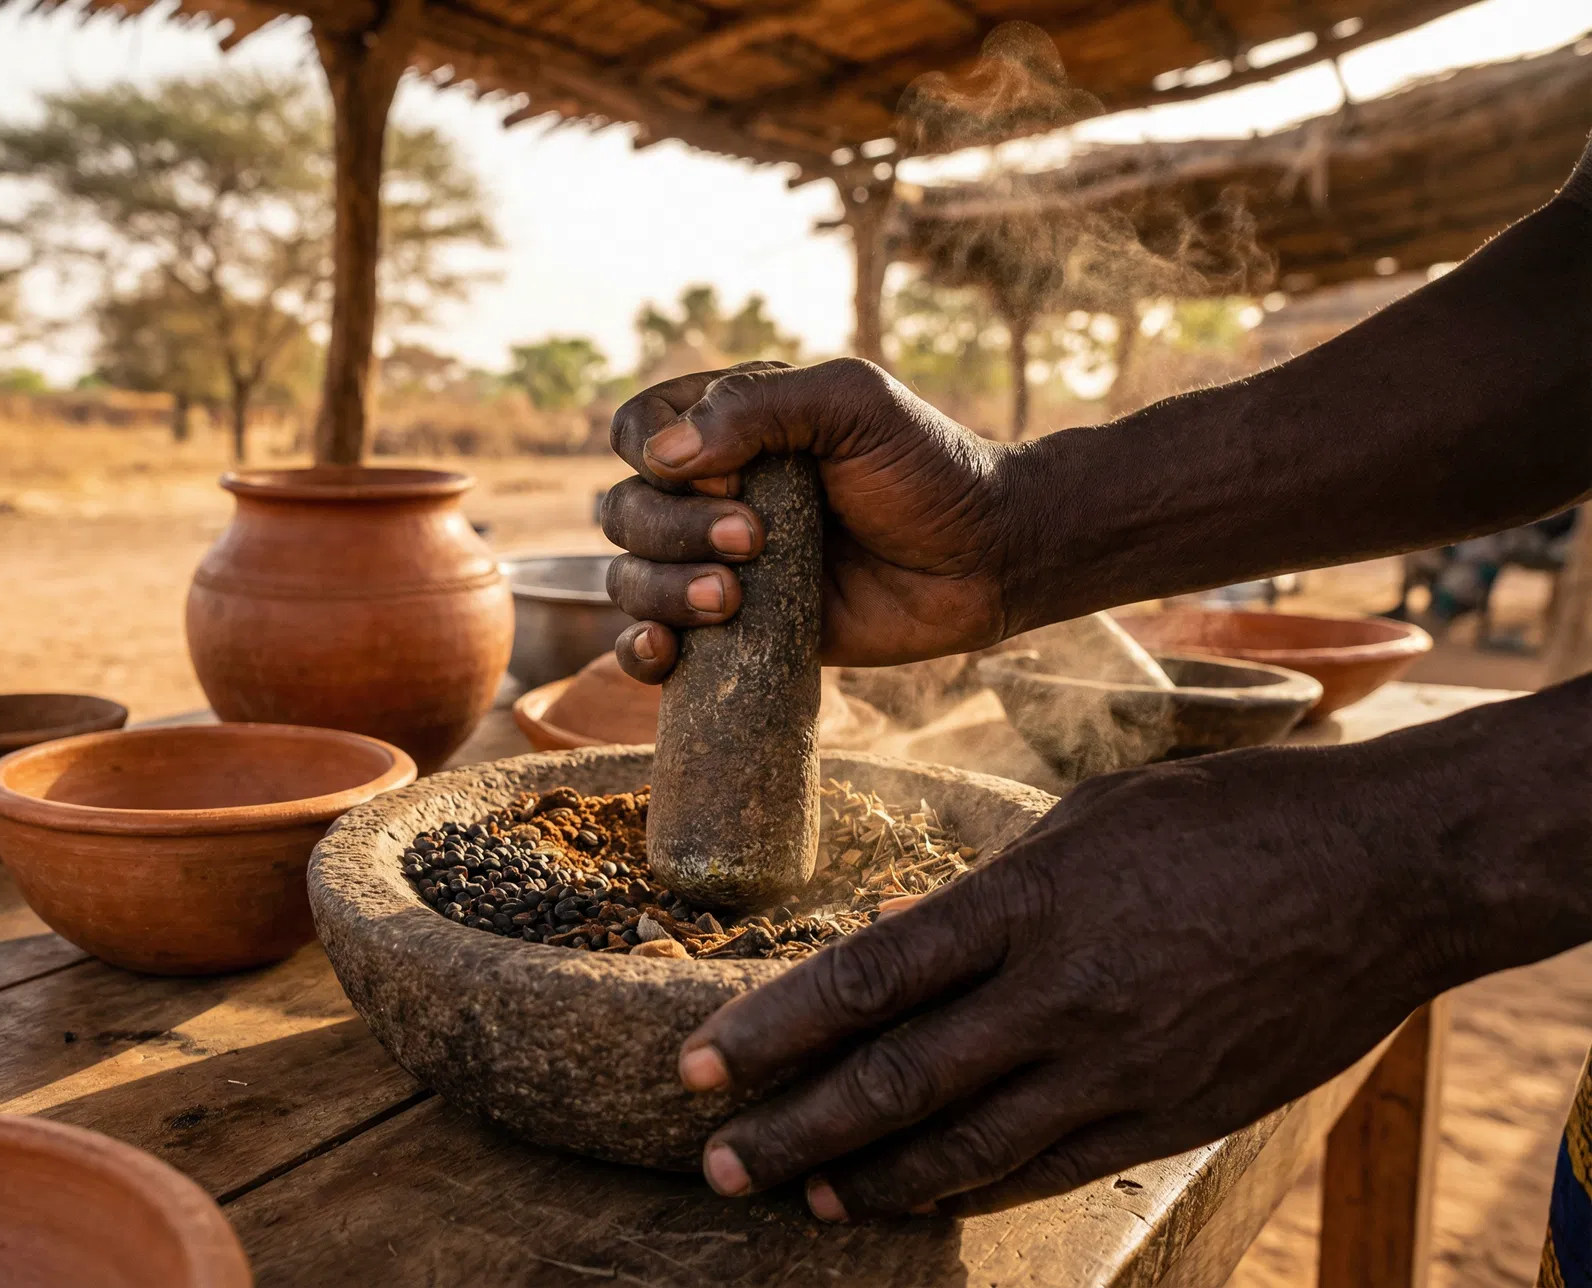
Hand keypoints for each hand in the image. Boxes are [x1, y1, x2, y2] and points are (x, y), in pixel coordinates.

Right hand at [601, 358, 1014, 680]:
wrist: (986, 560)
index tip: (728, 475)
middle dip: (671, 528)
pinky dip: (640, 651)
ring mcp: (718, 565)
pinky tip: (665, 653)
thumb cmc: (929, 469)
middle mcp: (712, 493)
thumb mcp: (854, 406)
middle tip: (753, 541)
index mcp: (731, 426)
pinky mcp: (736, 632)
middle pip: (624, 509)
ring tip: (733, 599)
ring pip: (629, 577)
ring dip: (661, 589)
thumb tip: (663, 455)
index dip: (654, 454)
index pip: (638, 429)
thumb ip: (760, 407)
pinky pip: (654, 644)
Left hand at [673, 740, 1472, 1219]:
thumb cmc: (1232, 815)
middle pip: (895, 1084)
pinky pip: (1047, 1168)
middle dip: (794, 1132)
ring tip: (803, 1198)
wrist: (1387, 874)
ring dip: (867, 1181)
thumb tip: (914, 945)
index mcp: (1027, 902)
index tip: (697, 1066)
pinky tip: (918, 1198)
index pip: (866, 980)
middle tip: (720, 1164)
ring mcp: (1117, 1071)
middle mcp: (1059, 999)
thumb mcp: (1090, 815)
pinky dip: (969, 1189)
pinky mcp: (1169, 1117)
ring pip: (963, 1149)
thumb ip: (996, 891)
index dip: (770, 1032)